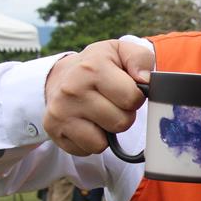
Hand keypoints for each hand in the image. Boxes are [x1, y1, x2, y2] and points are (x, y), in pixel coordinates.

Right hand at [43, 40, 154, 155]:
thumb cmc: (97, 65)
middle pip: (121, 123)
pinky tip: (87, 123)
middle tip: (112, 103)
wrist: (60, 76)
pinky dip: (92, 141)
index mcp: (92, 68)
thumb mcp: (120, 51)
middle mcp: (72, 90)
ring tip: (99, 113)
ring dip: (107, 131)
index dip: (135, 97)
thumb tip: (146, 80)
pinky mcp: (54, 130)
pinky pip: (87, 150)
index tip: (126, 90)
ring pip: (103, 142)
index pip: (132, 99)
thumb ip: (140, 59)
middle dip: (123, 115)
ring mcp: (61, 112)